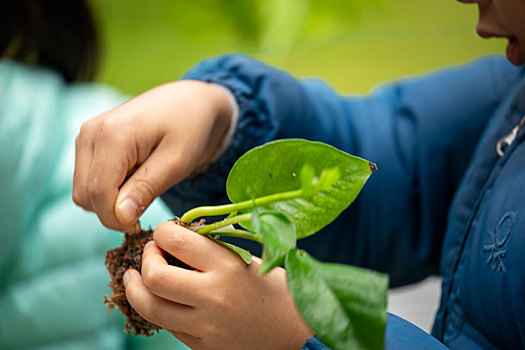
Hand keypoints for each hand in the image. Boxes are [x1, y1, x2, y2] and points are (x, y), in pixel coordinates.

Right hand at [73, 81, 232, 231]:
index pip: (98, 194)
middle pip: (85, 195)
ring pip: (82, 191)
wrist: (189, 102)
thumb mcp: (176, 163)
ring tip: (142, 186)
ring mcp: (86, 136)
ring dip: (109, 201)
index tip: (141, 224)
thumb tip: (120, 218)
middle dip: (112, 211)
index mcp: (112, 136)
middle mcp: (90, 134)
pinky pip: (87, 180)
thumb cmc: (189, 129)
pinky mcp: (88, 141)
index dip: (117, 219)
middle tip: (145, 205)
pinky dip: (107, 189)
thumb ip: (146, 189)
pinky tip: (133, 178)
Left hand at [123, 221, 312, 349]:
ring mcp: (205, 326)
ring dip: (135, 287)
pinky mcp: (202, 346)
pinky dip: (155, 307)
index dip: (162, 231)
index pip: (175, 241)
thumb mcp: (247, 258)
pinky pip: (166, 325)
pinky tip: (158, 297)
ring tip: (135, 277)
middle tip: (151, 253)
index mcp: (227, 267)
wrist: (297, 331)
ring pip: (150, 306)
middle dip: (145, 258)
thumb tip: (174, 238)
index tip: (165, 232)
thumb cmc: (275, 288)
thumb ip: (211, 249)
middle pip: (154, 276)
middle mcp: (212, 296)